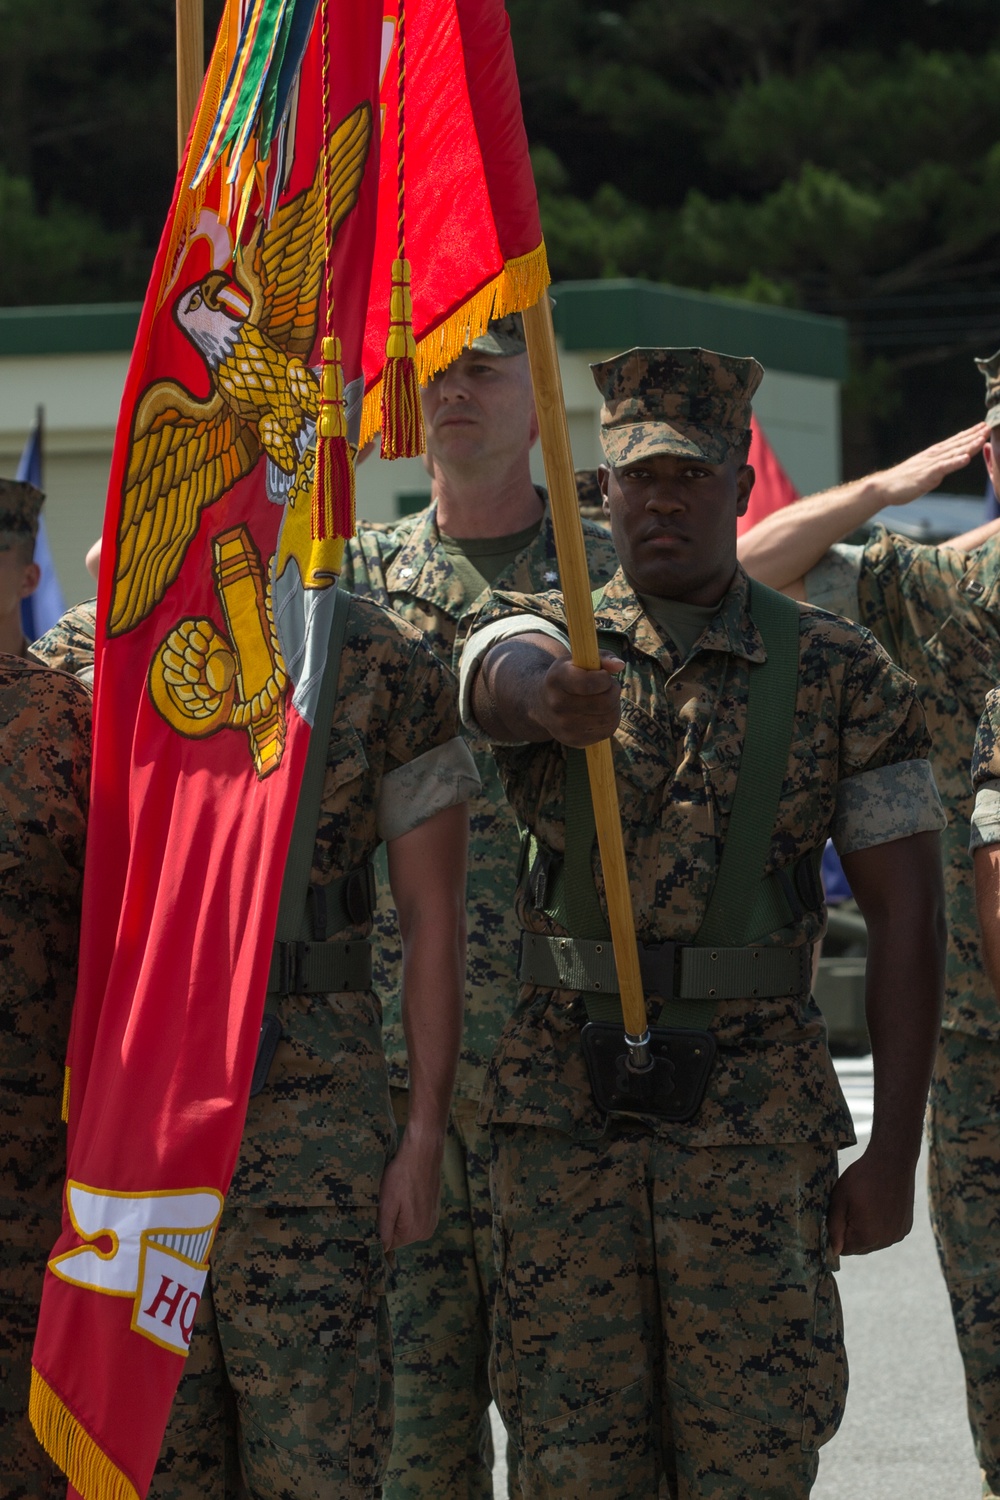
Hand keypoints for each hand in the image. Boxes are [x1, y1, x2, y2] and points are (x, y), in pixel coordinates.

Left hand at [377, 1127, 444, 1252]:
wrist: (423, 1153)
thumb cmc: (402, 1175)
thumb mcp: (387, 1202)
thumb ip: (384, 1230)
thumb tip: (381, 1250)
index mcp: (413, 1231)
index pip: (388, 1244)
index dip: (379, 1230)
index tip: (376, 1214)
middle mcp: (426, 1231)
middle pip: (398, 1236)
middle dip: (389, 1223)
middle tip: (386, 1201)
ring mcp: (432, 1220)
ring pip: (406, 1226)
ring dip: (399, 1216)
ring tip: (396, 1196)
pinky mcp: (434, 1210)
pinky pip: (416, 1218)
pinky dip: (408, 1210)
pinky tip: (405, 1194)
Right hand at [537, 650, 624, 746]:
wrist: (543, 704)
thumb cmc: (568, 676)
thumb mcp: (579, 660)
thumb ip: (601, 657)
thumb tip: (620, 665)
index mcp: (556, 680)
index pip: (588, 683)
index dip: (605, 679)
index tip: (604, 675)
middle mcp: (557, 705)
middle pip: (604, 702)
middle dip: (613, 691)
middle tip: (609, 686)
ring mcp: (564, 727)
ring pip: (609, 717)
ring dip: (614, 705)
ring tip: (604, 698)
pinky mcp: (574, 741)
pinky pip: (607, 731)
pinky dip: (611, 720)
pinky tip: (601, 712)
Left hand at [826, 1143, 917, 1255]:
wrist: (892, 1161)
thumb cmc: (861, 1178)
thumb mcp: (839, 1199)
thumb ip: (834, 1227)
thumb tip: (834, 1252)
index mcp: (866, 1236)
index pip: (844, 1250)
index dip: (837, 1235)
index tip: (837, 1216)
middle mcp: (885, 1241)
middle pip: (860, 1248)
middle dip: (851, 1234)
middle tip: (851, 1207)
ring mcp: (898, 1235)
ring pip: (874, 1242)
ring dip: (867, 1231)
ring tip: (866, 1205)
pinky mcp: (906, 1227)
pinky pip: (887, 1234)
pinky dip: (881, 1226)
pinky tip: (879, 1206)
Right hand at [878, 423, 988, 506]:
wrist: (884, 487)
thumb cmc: (903, 481)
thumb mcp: (925, 471)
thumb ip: (939, 466)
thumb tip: (950, 464)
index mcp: (934, 454)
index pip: (955, 442)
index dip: (970, 434)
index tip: (983, 426)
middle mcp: (934, 456)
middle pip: (958, 444)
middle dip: (974, 436)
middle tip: (989, 426)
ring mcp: (930, 465)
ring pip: (953, 453)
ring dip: (969, 446)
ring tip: (982, 438)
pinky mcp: (926, 475)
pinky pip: (943, 468)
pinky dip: (955, 462)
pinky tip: (966, 458)